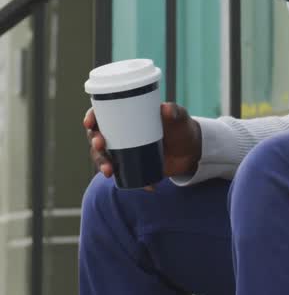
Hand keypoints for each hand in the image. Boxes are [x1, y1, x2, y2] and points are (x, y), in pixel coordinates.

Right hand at [85, 102, 202, 179]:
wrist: (192, 150)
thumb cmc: (182, 128)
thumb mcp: (179, 118)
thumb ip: (174, 112)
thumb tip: (165, 108)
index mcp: (127, 117)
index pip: (103, 114)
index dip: (91, 117)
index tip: (89, 122)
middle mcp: (121, 134)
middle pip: (98, 136)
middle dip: (94, 142)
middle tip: (100, 144)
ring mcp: (125, 151)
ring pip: (104, 157)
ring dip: (101, 163)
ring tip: (108, 170)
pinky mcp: (132, 166)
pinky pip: (121, 174)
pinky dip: (127, 181)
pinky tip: (138, 185)